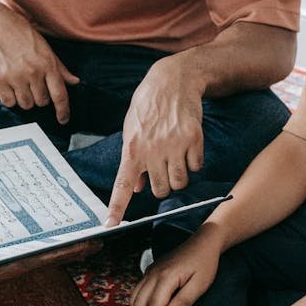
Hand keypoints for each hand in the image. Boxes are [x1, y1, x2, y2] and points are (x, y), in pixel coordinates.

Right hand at [0, 3, 78, 124]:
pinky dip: (10, 98)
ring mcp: (14, 77)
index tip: (63, 119)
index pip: (60, 94)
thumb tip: (74, 82)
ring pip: (25, 104)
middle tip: (32, 83)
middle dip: (39, 96)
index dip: (63, 111)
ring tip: (19, 82)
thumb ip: (60, 67)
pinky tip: (9, 85)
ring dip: (24, 98)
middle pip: (41, 102)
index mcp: (47, 63)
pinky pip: (8, 102)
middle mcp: (32, 72)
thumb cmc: (19, 33)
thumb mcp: (44, 47)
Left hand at [106, 59, 203, 224]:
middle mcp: (152, 149)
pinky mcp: (193, 139)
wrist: (173, 80)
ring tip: (176, 158)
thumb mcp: (132, 128)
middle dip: (163, 184)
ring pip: (180, 182)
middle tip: (163, 168)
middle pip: (160, 190)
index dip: (116, 207)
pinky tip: (188, 146)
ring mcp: (174, 145)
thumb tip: (135, 186)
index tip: (109, 225)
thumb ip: (132, 158)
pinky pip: (196, 167)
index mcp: (132, 148)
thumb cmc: (149, 105)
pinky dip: (194, 162)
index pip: (122, 184)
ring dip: (179, 176)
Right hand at [130, 223, 222, 305]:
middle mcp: (153, 273)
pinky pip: (137, 291)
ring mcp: (150, 271)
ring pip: (135, 298)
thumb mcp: (200, 284)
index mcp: (166, 276)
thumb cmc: (205, 263)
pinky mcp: (150, 271)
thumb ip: (184, 301)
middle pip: (140, 304)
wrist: (203, 242)